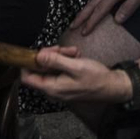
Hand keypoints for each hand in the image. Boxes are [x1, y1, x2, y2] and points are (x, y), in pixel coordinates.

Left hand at [21, 46, 135, 105]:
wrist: (112, 86)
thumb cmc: (96, 78)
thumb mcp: (75, 66)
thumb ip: (55, 61)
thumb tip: (38, 55)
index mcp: (52, 88)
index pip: (27, 78)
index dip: (28, 63)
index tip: (36, 51)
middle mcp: (53, 89)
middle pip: (40, 69)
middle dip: (49, 55)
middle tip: (62, 49)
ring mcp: (59, 86)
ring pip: (50, 67)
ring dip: (60, 56)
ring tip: (73, 52)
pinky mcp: (65, 83)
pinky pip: (59, 69)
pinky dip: (65, 60)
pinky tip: (75, 56)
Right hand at [71, 0, 139, 34]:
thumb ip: (129, 7)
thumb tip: (117, 21)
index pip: (101, 9)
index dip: (92, 21)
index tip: (84, 32)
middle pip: (92, 2)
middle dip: (82, 15)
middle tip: (71, 26)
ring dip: (86, 9)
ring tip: (78, 19)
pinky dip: (92, 2)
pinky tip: (92, 6)